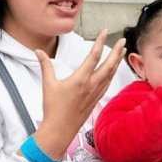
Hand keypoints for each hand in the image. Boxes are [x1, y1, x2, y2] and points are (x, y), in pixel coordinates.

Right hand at [33, 31, 125, 157]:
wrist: (60, 130)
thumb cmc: (53, 109)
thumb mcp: (48, 85)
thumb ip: (45, 65)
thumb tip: (38, 51)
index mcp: (80, 79)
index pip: (93, 56)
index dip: (100, 42)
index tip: (104, 32)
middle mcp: (91, 85)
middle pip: (108, 65)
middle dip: (117, 51)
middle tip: (123, 40)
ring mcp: (95, 94)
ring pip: (110, 74)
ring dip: (117, 62)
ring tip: (122, 52)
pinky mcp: (95, 101)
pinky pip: (107, 84)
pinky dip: (112, 74)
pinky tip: (113, 72)